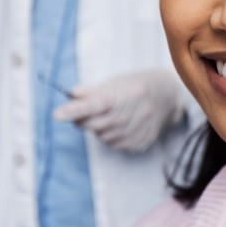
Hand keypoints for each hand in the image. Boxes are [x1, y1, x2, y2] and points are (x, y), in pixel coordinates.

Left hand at [54, 70, 183, 151]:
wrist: (169, 96)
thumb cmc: (137, 85)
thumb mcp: (117, 81)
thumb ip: (94, 90)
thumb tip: (72, 96)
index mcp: (129, 93)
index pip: (97, 104)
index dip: (76, 110)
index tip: (57, 114)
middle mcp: (137, 113)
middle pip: (96, 124)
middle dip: (83, 119)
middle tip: (81, 111)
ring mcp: (141, 130)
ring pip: (103, 136)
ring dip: (97, 127)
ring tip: (109, 115)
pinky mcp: (141, 143)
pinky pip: (114, 144)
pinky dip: (109, 136)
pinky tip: (118, 125)